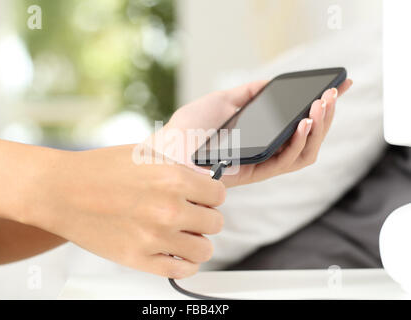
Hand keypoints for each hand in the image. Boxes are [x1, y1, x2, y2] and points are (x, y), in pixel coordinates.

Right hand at [23, 145, 225, 278]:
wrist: (61, 191)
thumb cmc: (98, 171)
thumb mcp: (145, 155)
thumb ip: (179, 168)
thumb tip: (205, 181)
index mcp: (172, 178)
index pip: (219, 195)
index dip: (210, 196)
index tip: (202, 198)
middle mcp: (168, 208)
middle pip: (215, 222)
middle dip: (204, 217)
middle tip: (189, 215)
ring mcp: (155, 237)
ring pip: (204, 249)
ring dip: (197, 241)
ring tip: (182, 234)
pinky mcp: (139, 259)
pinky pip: (182, 270)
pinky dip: (184, 263)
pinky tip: (175, 252)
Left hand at [156, 79, 352, 186]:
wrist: (168, 144)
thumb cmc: (191, 126)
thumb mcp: (222, 101)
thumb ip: (248, 93)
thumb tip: (270, 82)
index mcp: (262, 136)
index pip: (300, 125)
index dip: (322, 109)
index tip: (340, 87)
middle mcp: (266, 153)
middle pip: (308, 140)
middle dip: (326, 116)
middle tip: (333, 93)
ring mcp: (262, 164)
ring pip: (304, 153)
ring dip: (319, 128)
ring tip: (323, 104)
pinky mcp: (254, 173)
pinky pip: (286, 161)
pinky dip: (299, 142)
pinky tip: (305, 122)